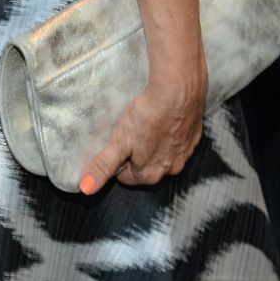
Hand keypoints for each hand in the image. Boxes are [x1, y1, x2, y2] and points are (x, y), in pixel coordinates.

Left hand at [78, 70, 205, 194]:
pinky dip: (169, 134)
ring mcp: (185, 154)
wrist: (178, 92)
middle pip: (144, 168)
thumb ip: (103, 166)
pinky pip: (177, 142)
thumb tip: (86, 188)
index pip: (125, 177)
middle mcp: (171, 170)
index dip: (117, 160)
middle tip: (128, 133)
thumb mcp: (119, 142)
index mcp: (150, 175)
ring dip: (153, 145)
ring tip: (144, 125)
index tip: (115, 144)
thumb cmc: (146, 117)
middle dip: (135, 155)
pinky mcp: (193, 137)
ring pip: (162, 156)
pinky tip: (162, 119)